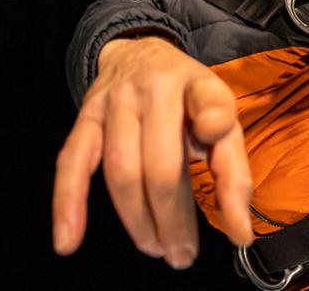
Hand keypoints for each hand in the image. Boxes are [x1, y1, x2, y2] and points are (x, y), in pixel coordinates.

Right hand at [52, 37, 252, 268]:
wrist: (138, 55)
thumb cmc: (187, 102)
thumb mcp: (221, 119)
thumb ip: (233, 172)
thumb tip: (240, 233)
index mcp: (198, 85)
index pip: (211, 104)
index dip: (215, 125)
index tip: (219, 155)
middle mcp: (155, 88)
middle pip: (161, 162)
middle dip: (172, 216)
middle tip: (182, 253)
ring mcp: (115, 102)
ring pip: (121, 169)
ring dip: (137, 218)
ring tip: (154, 247)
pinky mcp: (86, 116)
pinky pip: (72, 162)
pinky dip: (68, 202)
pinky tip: (68, 239)